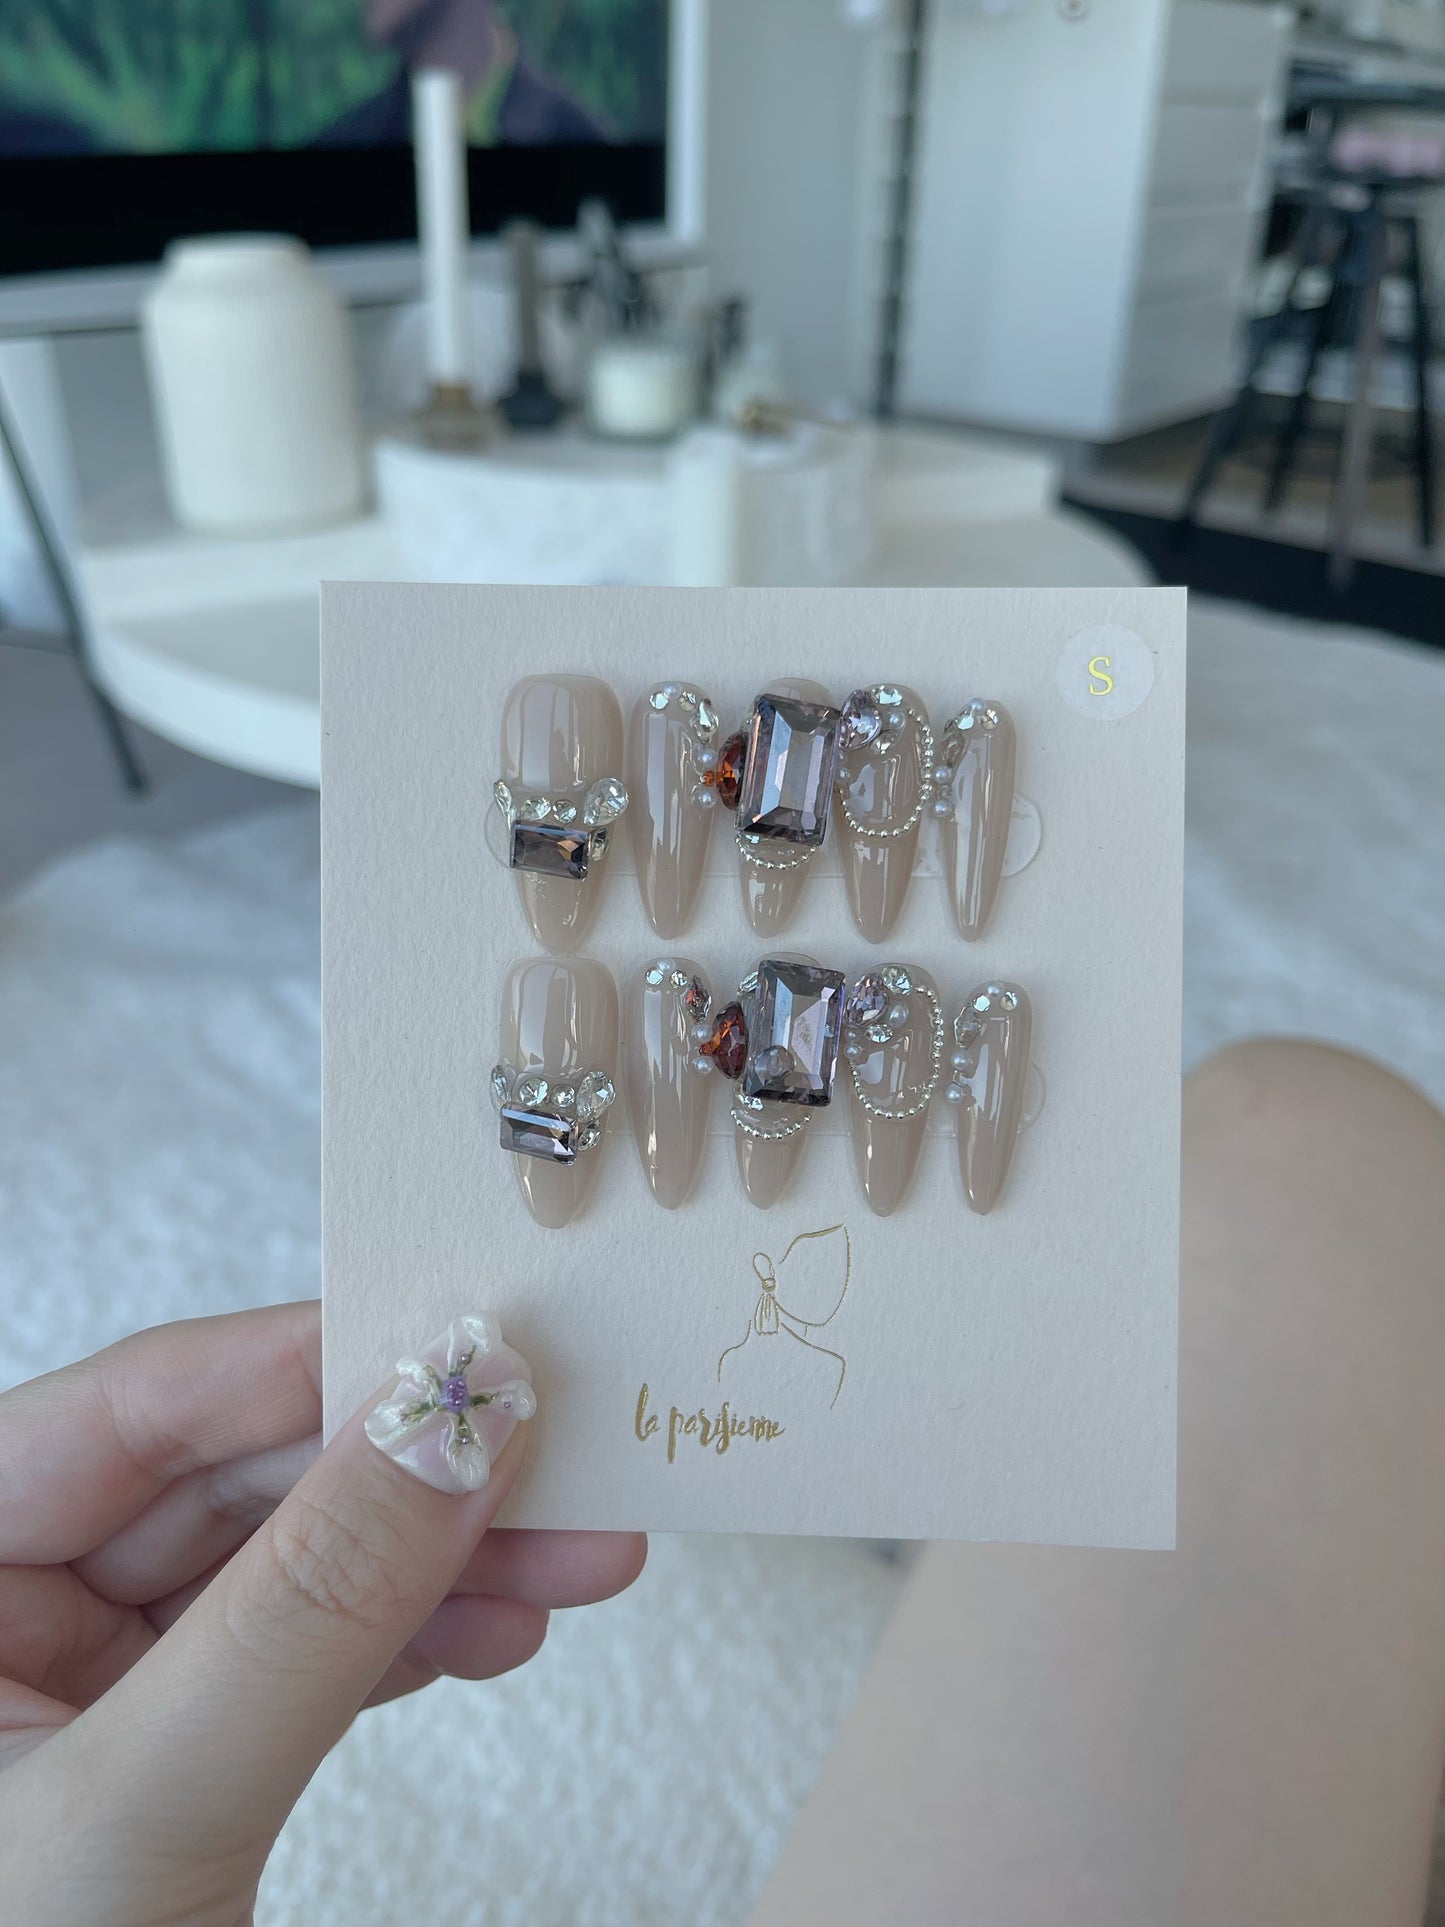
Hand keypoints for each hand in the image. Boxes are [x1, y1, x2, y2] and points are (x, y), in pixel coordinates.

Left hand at [0, 1303, 643, 1924]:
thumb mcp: (144, 1806)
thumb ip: (308, 1608)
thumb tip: (452, 1421)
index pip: (142, 1403)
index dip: (315, 1358)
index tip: (470, 1337)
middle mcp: (1, 1600)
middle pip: (239, 1477)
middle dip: (413, 1471)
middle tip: (565, 1444)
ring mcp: (81, 1678)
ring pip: (289, 1564)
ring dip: (441, 1556)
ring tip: (584, 1549)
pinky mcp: (159, 1747)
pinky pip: (299, 1653)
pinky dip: (408, 1640)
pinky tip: (506, 1623)